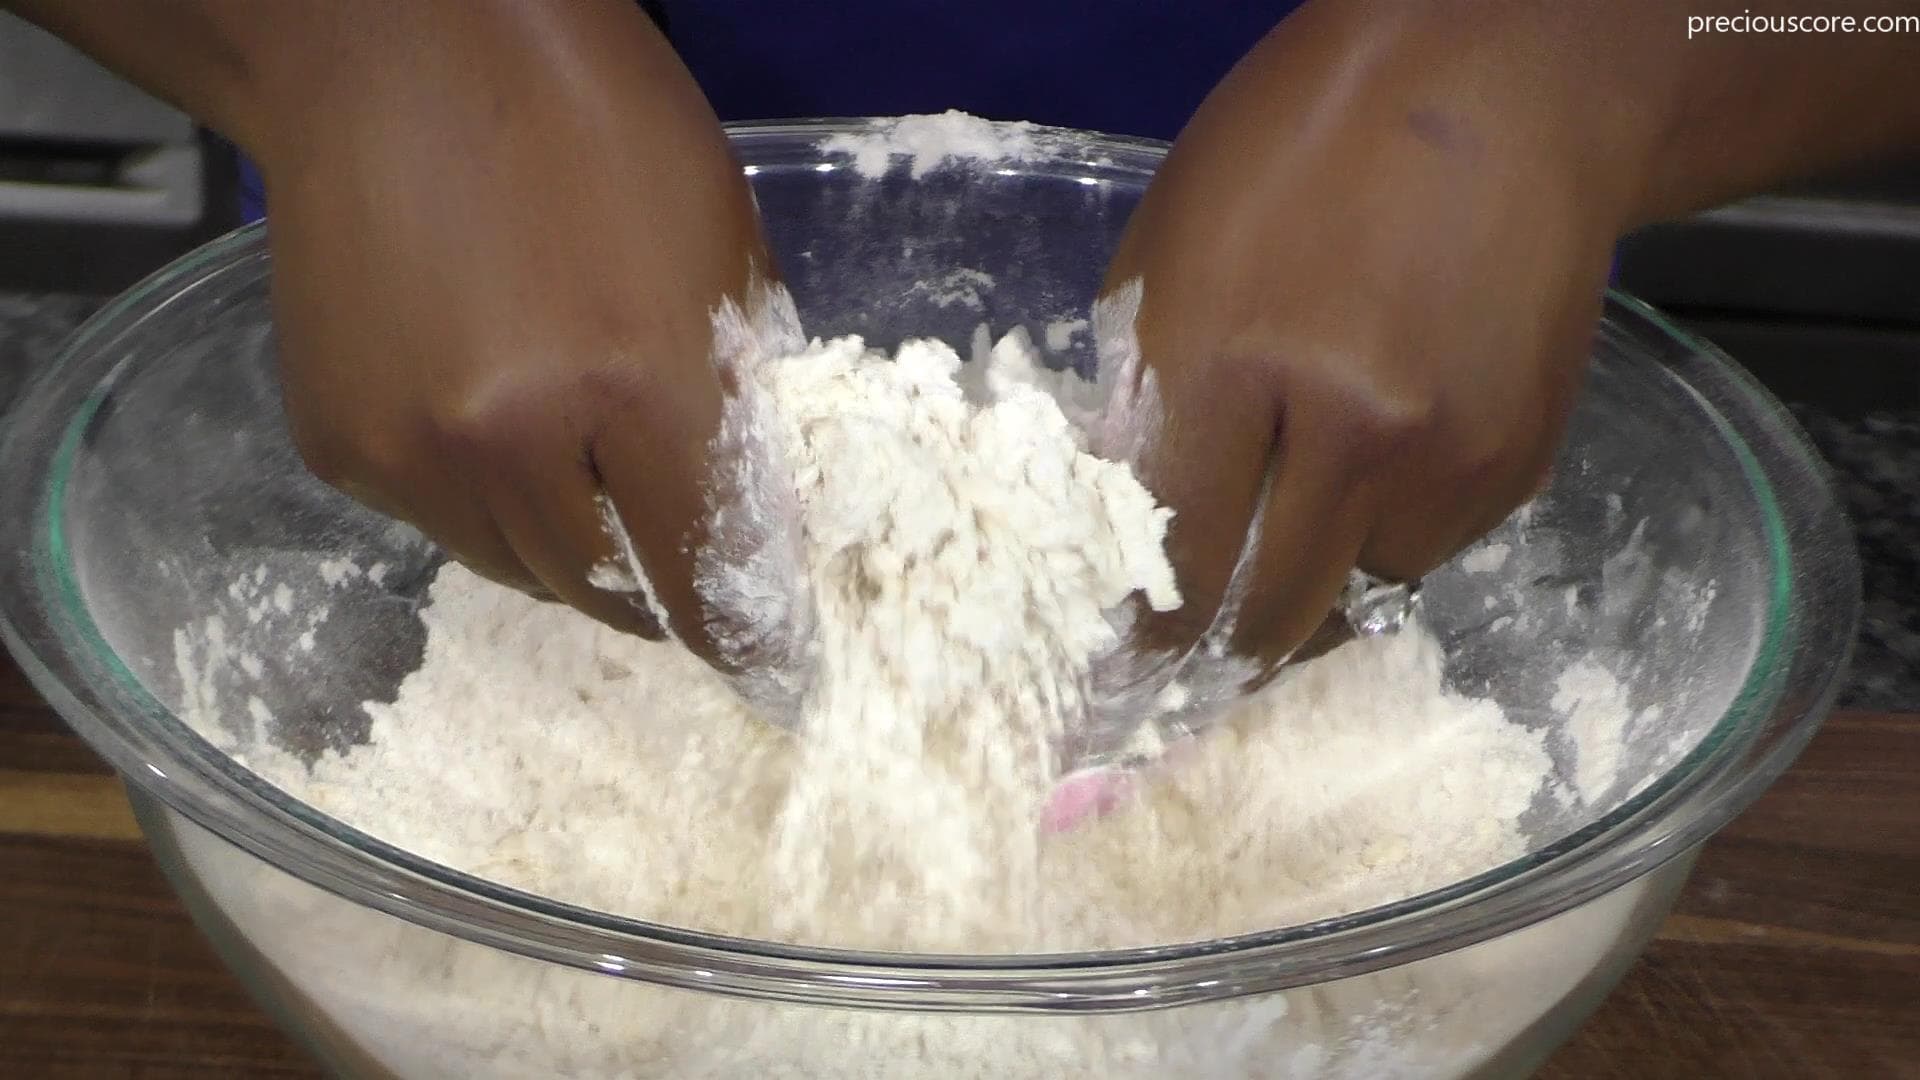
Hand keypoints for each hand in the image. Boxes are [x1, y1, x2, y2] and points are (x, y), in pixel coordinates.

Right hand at [254, 5, 799, 690]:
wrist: (397, 48)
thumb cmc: (589, 123)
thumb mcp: (722, 246)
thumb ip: (740, 398)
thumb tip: (755, 511)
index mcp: (639, 386)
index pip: (709, 573)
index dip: (747, 634)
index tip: (770, 668)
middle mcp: (512, 442)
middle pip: (608, 593)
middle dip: (653, 584)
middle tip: (667, 550)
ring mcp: (410, 451)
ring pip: (516, 568)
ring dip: (564, 545)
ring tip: (575, 459)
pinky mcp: (339, 445)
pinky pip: (435, 520)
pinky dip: (476, 494)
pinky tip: (487, 406)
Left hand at [1087, 4, 1627, 736]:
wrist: (1504, 84)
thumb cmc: (1305, 142)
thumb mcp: (1173, 243)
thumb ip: (1147, 387)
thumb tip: (1125, 508)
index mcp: (1234, 361)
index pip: (1172, 554)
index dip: (1145, 624)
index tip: (1132, 651)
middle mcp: (1351, 426)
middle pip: (1269, 609)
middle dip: (1224, 636)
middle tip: (1201, 634)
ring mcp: (1448, 450)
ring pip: (1356, 585)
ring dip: (1321, 562)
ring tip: (1316, 478)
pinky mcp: (1521, 459)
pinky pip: (1434, 542)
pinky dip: (1398, 519)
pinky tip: (1394, 435)